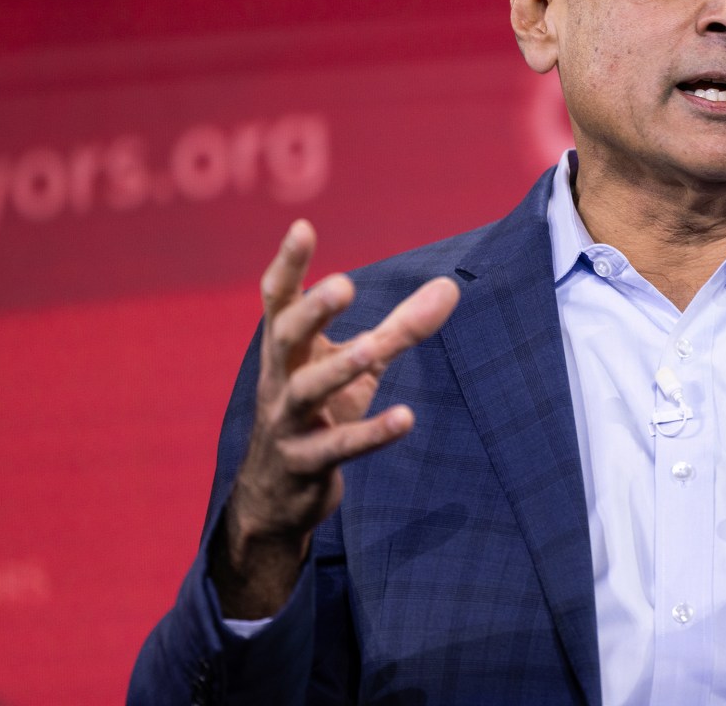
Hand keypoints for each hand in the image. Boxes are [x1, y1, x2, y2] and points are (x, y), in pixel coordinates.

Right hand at [211, 220, 458, 617]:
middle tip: (343, 285)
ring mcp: (287, 424)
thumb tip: (451, 286)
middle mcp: (280, 380)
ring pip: (306, 391)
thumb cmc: (320, 414)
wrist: (274, 498)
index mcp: (287, 349)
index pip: (279, 299)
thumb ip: (401, 327)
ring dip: (337, 369)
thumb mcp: (359, 366)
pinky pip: (338, 447)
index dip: (289, 264)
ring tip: (371, 348)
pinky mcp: (305, 463)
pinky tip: (405, 418)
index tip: (303, 227)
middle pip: (285, 337)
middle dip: (311, 311)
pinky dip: (371, 433)